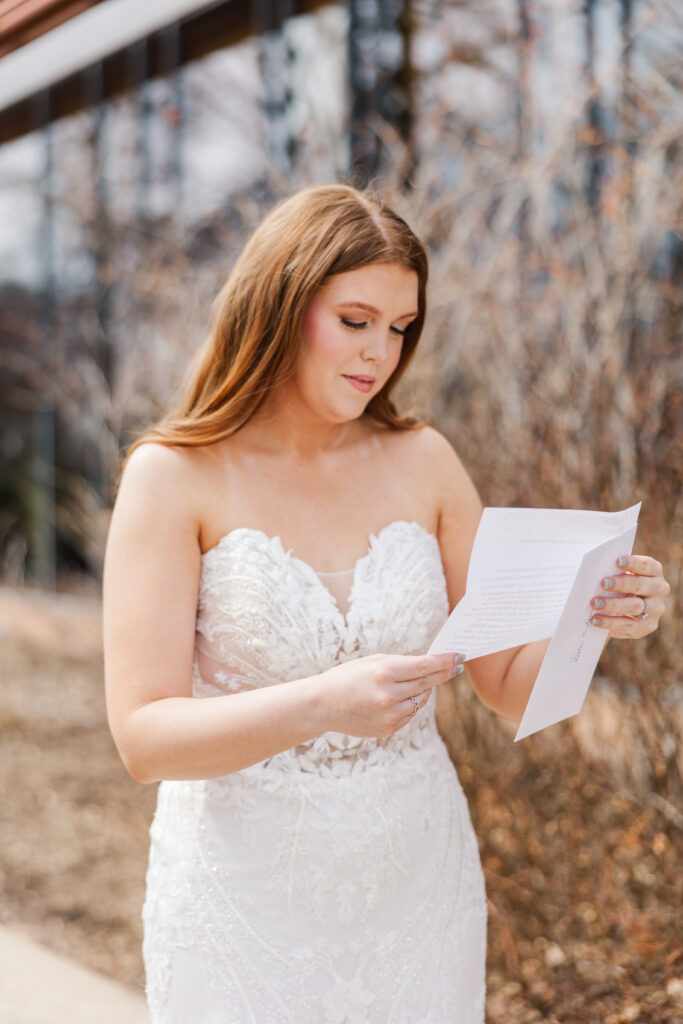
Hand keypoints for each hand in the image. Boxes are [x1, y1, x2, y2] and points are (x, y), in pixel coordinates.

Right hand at [318, 652, 463, 737]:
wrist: (323, 705)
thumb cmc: (348, 677)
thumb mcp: (372, 662)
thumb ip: (402, 664)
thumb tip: (432, 667)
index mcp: (384, 673)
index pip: (424, 666)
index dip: (444, 662)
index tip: (459, 656)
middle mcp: (389, 695)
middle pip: (427, 683)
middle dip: (442, 674)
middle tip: (455, 666)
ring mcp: (389, 715)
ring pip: (421, 700)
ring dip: (424, 690)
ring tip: (417, 682)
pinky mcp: (389, 728)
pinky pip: (410, 713)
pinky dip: (410, 704)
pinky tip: (400, 697)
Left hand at [590, 554, 669, 637]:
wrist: (620, 608)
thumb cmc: (617, 584)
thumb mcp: (617, 574)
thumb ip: (611, 571)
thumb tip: (594, 572)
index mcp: (654, 571)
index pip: (647, 565)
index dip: (633, 563)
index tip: (617, 561)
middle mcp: (659, 589)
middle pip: (640, 585)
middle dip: (621, 584)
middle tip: (602, 583)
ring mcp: (656, 609)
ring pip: (636, 607)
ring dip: (613, 605)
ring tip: (595, 604)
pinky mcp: (648, 626)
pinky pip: (630, 626)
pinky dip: (611, 623)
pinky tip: (596, 620)